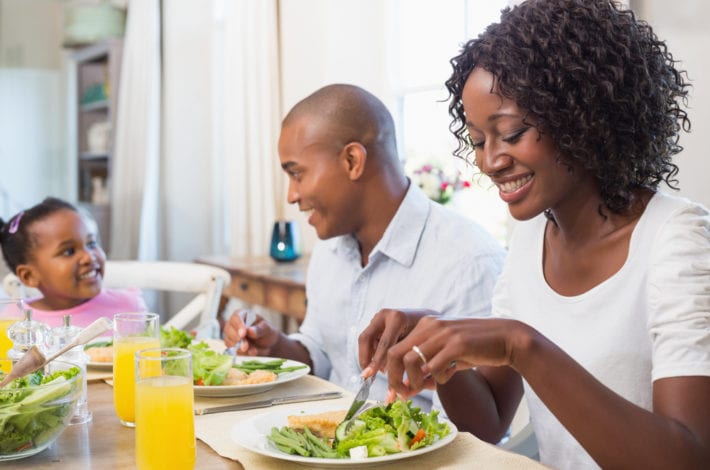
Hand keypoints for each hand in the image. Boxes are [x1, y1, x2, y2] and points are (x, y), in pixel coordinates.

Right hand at [223, 310, 279, 355]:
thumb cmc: (266, 332)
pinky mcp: (231, 346)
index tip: (243, 334)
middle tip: (246, 346)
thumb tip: (249, 331)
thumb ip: (259, 329)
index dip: (239, 325)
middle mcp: (233, 324)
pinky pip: (232, 350)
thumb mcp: (267, 329)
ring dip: (240, 348)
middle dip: (237, 339)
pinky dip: (242, 353)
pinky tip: (251, 352)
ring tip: (253, 350)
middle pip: (229, 329)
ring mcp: (230, 335)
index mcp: (242, 314)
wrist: (267, 344)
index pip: (236, 317)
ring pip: (229, 341)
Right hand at [358, 308, 436, 376]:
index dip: (376, 361)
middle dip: (365, 358)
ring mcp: (379, 316)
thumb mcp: (419, 347)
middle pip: (366, 338)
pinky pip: (368, 339)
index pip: (384, 343)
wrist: (428, 319)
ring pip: (365, 339)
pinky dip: (371, 353)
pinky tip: (379, 364)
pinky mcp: (376, 322)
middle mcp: (386, 314)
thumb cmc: (428, 335)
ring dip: (367, 356)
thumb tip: (393, 389)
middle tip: (366, 375)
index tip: (371, 376)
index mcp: (398, 319)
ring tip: (375, 372)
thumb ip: (406, 363)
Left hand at [384, 317, 524, 397]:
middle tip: (406, 394)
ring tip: (430, 385)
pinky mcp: (457, 344)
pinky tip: (450, 375)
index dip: (392, 372)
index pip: (394, 349)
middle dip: (395, 379)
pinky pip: (434, 368)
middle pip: (395, 354)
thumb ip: (427, 365)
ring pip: (411, 361)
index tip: (399, 390)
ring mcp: (443, 334)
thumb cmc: (476, 348)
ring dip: (416, 381)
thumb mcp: (447, 352)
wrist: (506, 338)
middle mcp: (430, 326)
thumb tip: (408, 387)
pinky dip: (439, 379)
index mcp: (425, 325)